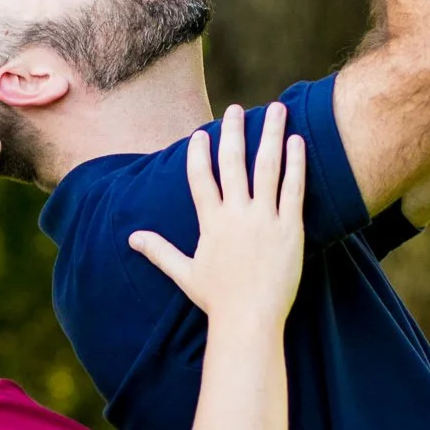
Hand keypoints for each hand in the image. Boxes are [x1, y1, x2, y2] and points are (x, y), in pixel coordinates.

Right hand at [129, 104, 305, 331]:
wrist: (250, 320)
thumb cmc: (217, 301)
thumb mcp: (184, 273)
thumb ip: (159, 251)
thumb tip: (132, 239)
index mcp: (211, 223)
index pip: (201, 178)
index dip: (199, 153)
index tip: (200, 133)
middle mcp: (236, 215)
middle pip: (233, 163)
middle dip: (233, 132)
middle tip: (235, 109)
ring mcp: (264, 219)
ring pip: (267, 167)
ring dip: (271, 135)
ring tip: (277, 110)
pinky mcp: (290, 228)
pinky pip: (294, 188)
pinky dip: (296, 163)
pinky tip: (298, 141)